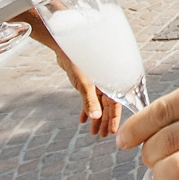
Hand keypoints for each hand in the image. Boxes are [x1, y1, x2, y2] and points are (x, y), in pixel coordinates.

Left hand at [16, 10, 121, 136]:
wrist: (63, 43)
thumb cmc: (76, 59)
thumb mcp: (83, 83)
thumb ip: (89, 100)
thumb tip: (95, 117)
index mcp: (110, 81)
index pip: (115, 104)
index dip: (114, 119)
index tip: (112, 132)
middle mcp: (105, 81)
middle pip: (107, 106)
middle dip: (105, 121)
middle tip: (102, 135)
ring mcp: (96, 81)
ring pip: (98, 103)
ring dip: (96, 117)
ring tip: (93, 132)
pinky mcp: (86, 80)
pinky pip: (89, 98)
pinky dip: (86, 108)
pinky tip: (83, 119)